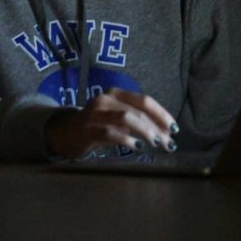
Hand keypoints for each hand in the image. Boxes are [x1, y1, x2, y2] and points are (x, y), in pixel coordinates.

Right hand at [44, 88, 178, 158]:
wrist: (66, 132)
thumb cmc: (98, 125)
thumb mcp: (118, 118)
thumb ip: (139, 121)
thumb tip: (167, 133)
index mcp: (116, 94)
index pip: (144, 100)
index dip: (161, 114)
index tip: (174, 129)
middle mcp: (106, 99)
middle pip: (138, 111)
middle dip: (157, 127)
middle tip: (168, 143)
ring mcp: (95, 114)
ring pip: (126, 118)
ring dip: (145, 131)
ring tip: (156, 144)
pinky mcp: (88, 129)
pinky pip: (110, 133)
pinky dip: (126, 139)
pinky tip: (136, 147)